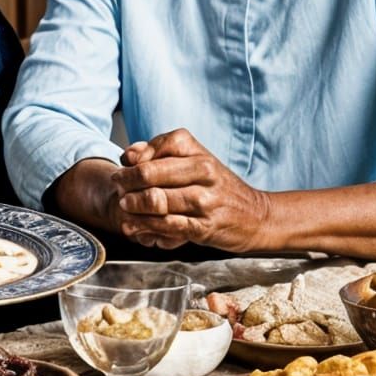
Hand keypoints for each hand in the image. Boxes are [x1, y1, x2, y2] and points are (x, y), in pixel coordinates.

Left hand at [109, 129, 272, 251]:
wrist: (257, 216)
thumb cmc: (218, 186)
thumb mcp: (195, 160)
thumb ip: (160, 152)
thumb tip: (128, 154)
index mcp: (197, 152)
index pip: (154, 149)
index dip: (133, 159)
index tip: (124, 167)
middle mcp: (203, 172)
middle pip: (149, 174)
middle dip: (126, 183)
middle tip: (118, 189)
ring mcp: (204, 201)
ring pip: (155, 201)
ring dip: (132, 206)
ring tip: (124, 207)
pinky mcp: (204, 227)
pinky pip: (167, 225)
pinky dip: (145, 227)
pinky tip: (134, 227)